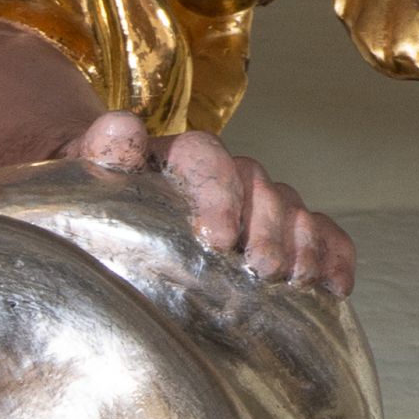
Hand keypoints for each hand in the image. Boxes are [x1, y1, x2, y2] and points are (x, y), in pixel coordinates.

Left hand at [52, 111, 356, 296]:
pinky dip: (333, 253)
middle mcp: (219, 172)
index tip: (217, 239)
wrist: (107, 209)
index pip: (204, 155)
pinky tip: (336, 287)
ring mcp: (251, 201)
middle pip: (256, 181)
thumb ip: (99, 153)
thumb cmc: (92, 199)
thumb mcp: (82, 175)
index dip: (217, 192)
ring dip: (301, 241)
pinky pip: (319, 231)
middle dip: (264, 226)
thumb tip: (124, 131)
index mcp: (171, 157)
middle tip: (259, 269)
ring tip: (294, 279)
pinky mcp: (276, 231)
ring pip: (289, 206)